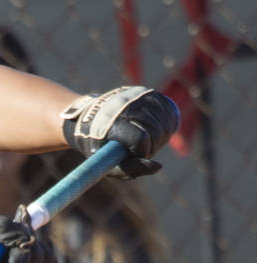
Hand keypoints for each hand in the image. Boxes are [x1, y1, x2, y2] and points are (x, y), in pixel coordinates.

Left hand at [60, 86, 179, 177]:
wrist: (92, 120)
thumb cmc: (102, 146)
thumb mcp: (110, 164)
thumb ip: (132, 169)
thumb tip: (158, 166)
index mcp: (110, 121)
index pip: (140, 138)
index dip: (141, 150)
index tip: (132, 152)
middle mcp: (125, 103)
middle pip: (156, 131)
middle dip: (151, 145)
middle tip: (136, 146)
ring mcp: (138, 95)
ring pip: (165, 124)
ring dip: (158, 137)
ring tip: (141, 136)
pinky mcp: (150, 93)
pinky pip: (170, 115)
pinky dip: (164, 125)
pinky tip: (150, 128)